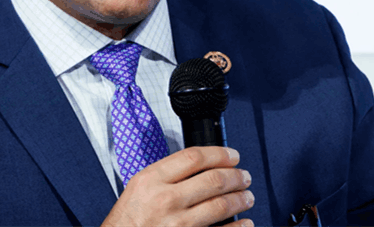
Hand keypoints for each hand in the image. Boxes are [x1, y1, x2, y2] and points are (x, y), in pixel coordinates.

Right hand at [101, 146, 254, 226]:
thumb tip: (201, 165)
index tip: (232, 156)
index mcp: (152, 180)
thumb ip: (166, 175)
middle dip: (236, 177)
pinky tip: (245, 223)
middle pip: (213, 180)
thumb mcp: (138, 188)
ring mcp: (177, 224)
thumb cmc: (127, 222)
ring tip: (247, 196)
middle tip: (244, 176)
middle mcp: (165, 200)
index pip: (194, 157)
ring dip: (240, 199)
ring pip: (221, 206)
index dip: (220, 154)